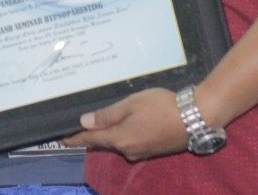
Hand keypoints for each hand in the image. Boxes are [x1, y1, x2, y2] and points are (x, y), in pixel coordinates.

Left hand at [60, 88, 187, 160]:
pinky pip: (130, 143)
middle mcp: (127, 151)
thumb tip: (84, 122)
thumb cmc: (161, 106)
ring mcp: (141, 153)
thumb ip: (107, 115)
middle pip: (104, 142)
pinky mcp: (152, 150)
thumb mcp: (131, 104)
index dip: (75, 137)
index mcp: (119, 139)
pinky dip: (123, 135)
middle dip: (91, 135)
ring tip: (100, 122)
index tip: (61, 137)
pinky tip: (124, 125)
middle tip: (78, 125)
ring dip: (108, 134)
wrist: (195, 118)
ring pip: (118, 143)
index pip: (90, 139)